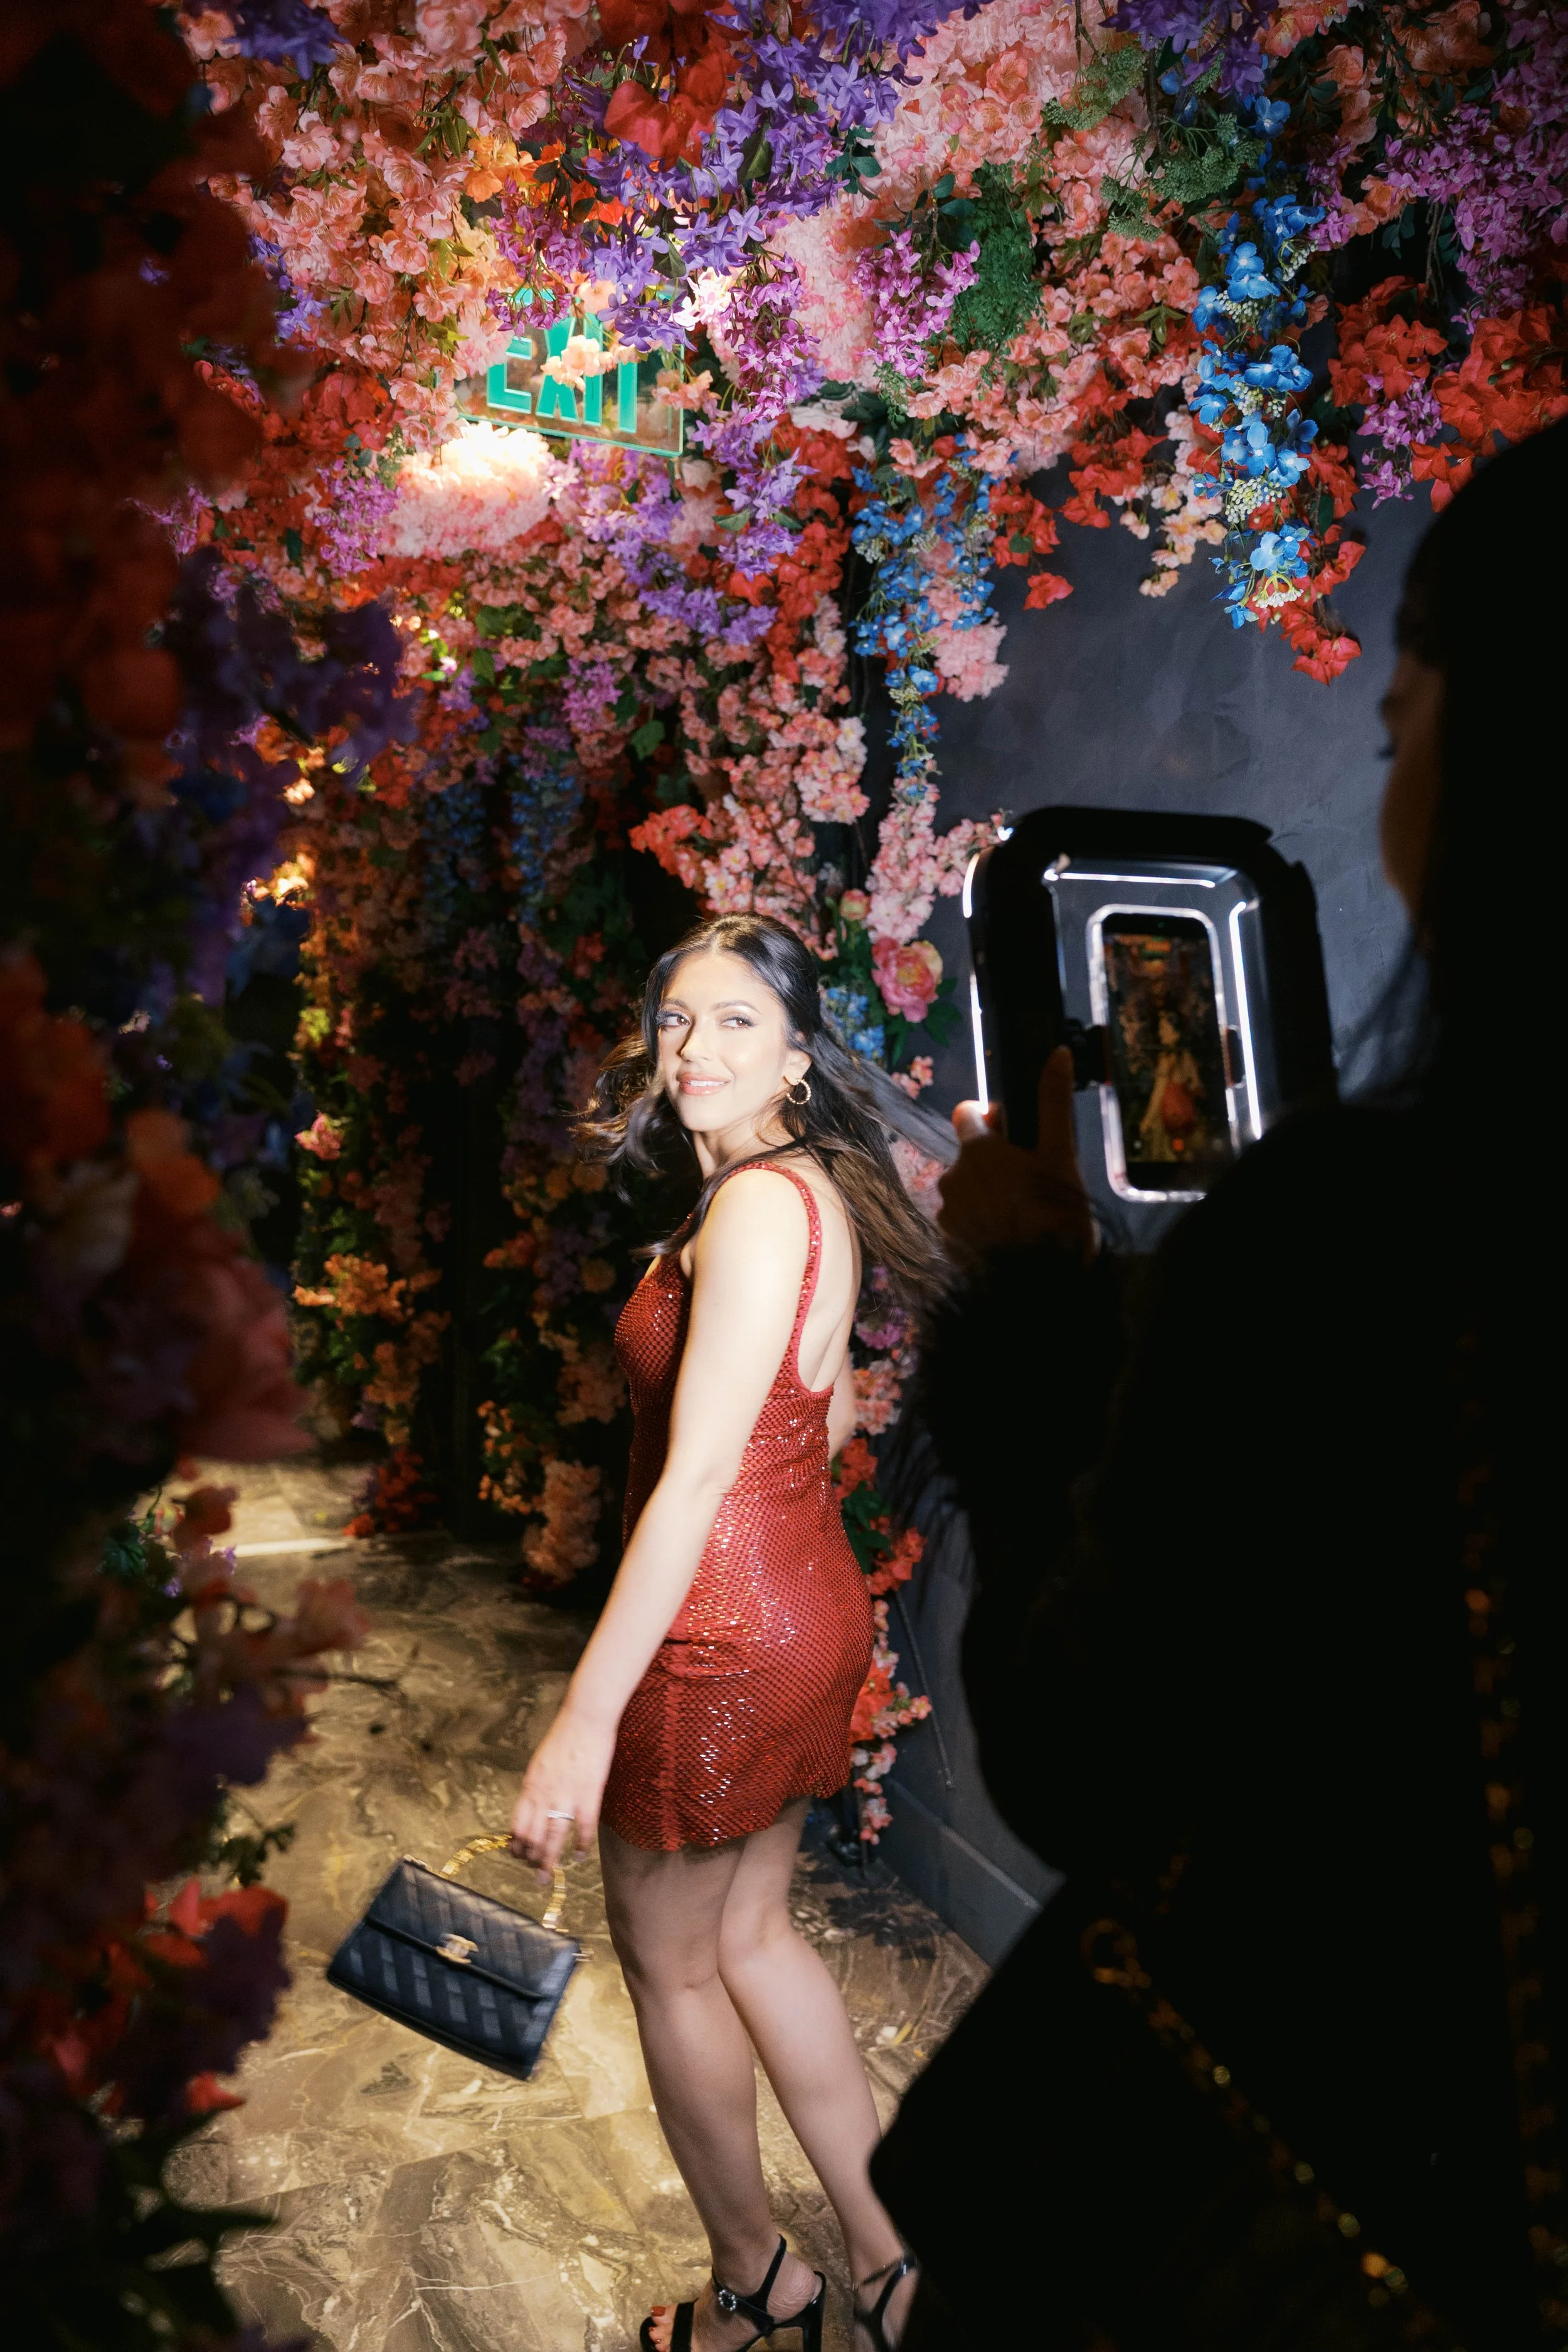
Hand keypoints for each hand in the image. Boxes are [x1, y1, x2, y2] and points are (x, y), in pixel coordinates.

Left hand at [510, 1701, 616, 1878]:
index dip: (516, 1844)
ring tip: (548, 1876)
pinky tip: (579, 1856)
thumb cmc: (564, 1736)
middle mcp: (544, 1794)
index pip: (517, 1824)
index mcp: (531, 1785)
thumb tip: (535, 1805)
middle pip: (532, 1835)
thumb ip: (537, 1785)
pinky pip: (583, 1826)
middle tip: (535, 1876)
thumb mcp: (541, 1761)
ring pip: (553, 1836)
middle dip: (531, 1859)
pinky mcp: (589, 1793)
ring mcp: (566, 1794)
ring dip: (549, 1859)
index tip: (519, 1857)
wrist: (585, 1717)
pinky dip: (581, 1844)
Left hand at [937, 1047, 1094, 1260]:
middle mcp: (952, 1177)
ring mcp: (948, 1213)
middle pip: (971, 1155)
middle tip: (1033, 1179)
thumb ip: (1053, 1103)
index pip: (966, 1113)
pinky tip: (1011, 1235)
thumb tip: (1057, 1052)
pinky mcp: (949, 1244)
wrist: (1037, 1283)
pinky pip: (965, 1221)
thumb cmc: (1053, 1214)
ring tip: (1025, 1212)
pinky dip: (983, 1221)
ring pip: (967, 1189)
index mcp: (977, 1151)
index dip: (989, 1116)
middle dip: (996, 1160)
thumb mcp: (1061, 1155)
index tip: (1013, 1130)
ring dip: (990, 1191)